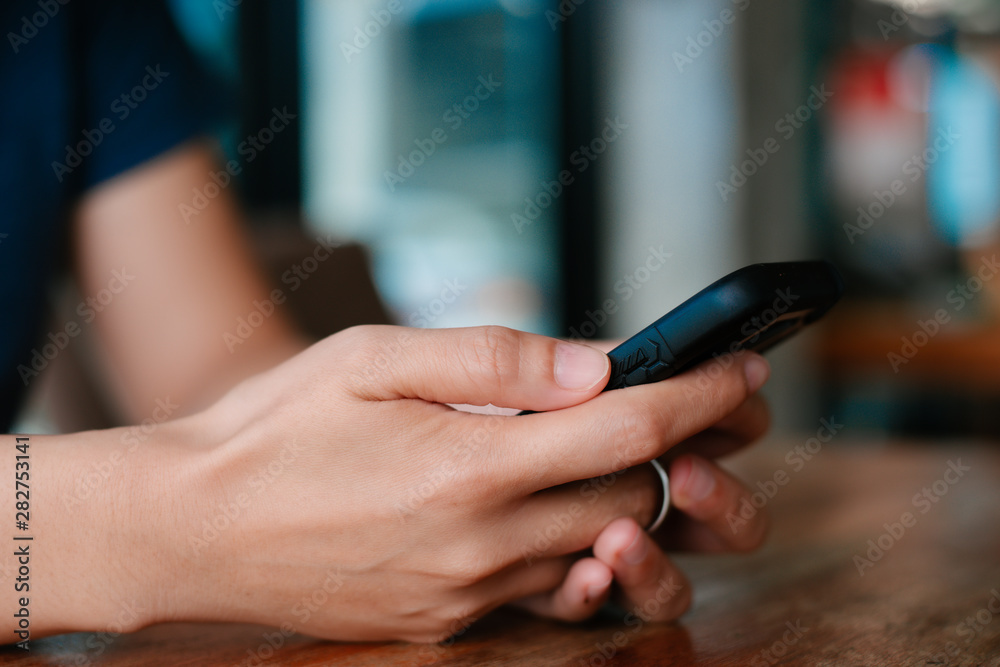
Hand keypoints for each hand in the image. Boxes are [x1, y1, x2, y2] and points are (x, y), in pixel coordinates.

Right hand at [127, 325, 767, 641]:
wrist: (190, 530)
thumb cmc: (272, 429)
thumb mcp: (371, 360)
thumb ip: (490, 360)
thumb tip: (592, 364)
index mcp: (468, 466)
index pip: (626, 430)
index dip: (697, 395)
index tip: (742, 371)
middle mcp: (480, 542)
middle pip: (631, 499)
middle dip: (682, 451)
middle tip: (698, 408)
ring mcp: (465, 592)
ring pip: (598, 551)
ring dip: (633, 504)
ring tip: (634, 459)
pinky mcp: (445, 621)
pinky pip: (547, 593)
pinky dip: (579, 554)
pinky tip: (565, 519)